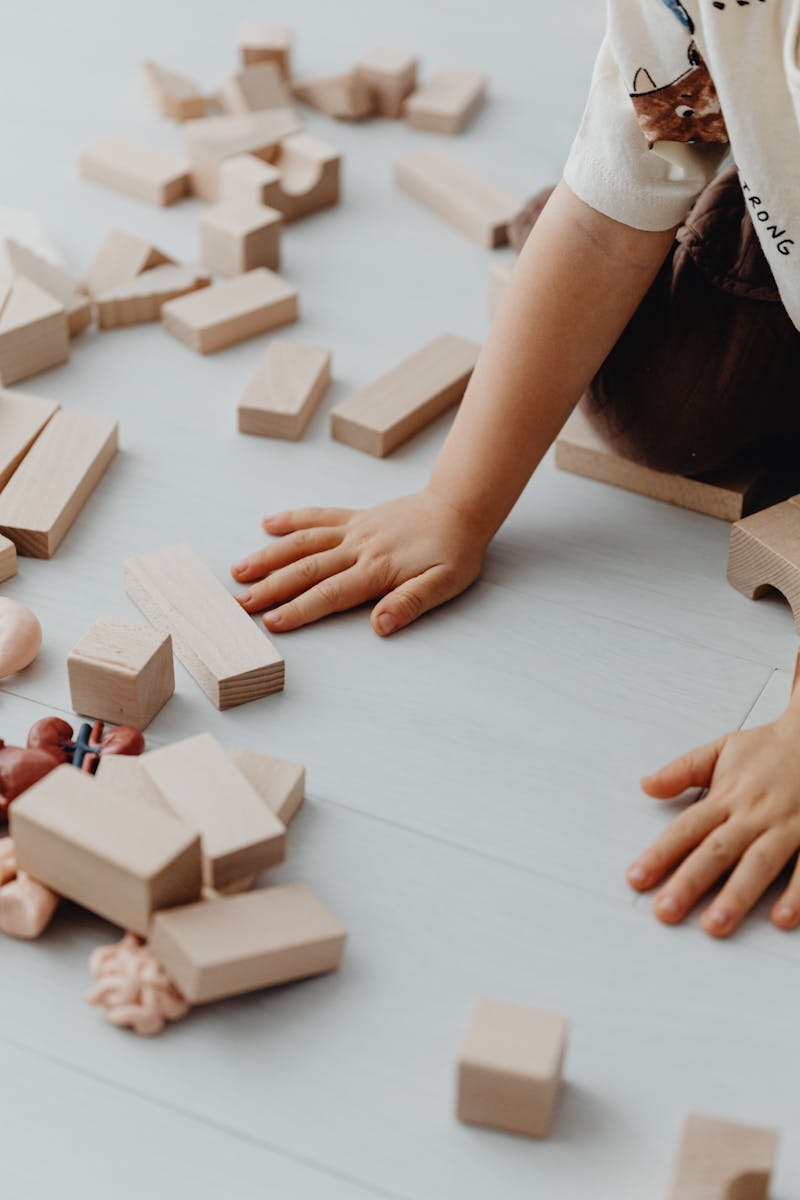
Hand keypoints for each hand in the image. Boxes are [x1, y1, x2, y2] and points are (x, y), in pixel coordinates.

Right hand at [231, 489, 488, 634]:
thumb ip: (411, 603)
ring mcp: (354, 529)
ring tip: (239, 570)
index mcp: (378, 569)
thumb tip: (380, 625)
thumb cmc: (455, 550)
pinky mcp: (355, 517)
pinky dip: (292, 519)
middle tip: (240, 603)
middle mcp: (359, 547)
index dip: (299, 609)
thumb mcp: (445, 583)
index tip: (271, 622)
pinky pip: (318, 516)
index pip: (330, 593)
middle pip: (307, 569)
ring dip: (269, 556)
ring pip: (303, 542)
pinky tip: (268, 524)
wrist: (460, 506)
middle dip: (271, 588)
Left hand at [626, 710, 799, 936]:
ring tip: (715, 924)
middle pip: (716, 851)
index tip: (636, 879)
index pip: (686, 828)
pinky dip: (796, 892)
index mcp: (727, 796)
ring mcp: (786, 826)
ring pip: (758, 864)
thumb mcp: (722, 749)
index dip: (660, 854)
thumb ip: (683, 770)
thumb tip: (646, 785)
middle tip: (665, 911)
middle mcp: (753, 814)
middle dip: (689, 882)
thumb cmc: (771, 749)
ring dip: (737, 895)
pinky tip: (780, 917)